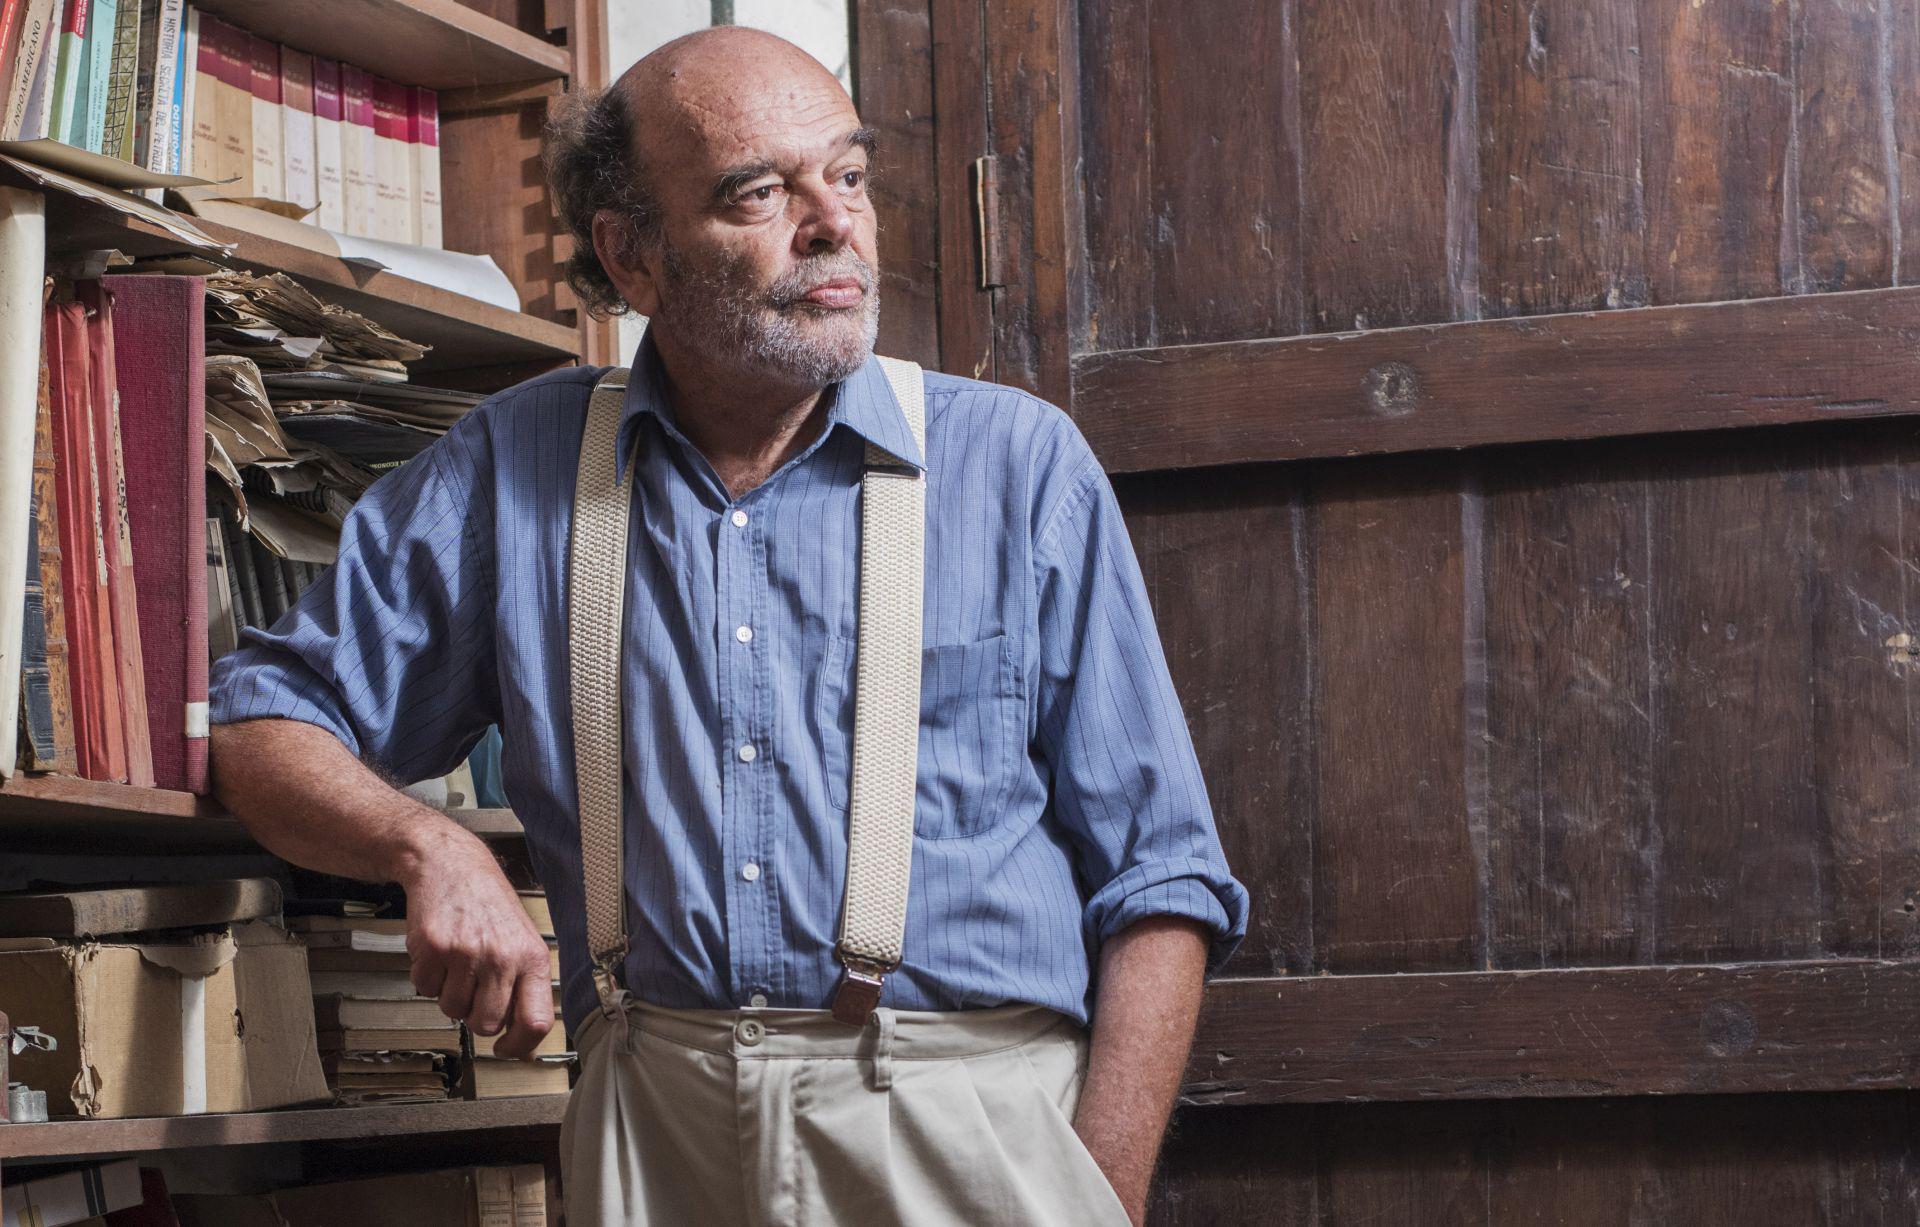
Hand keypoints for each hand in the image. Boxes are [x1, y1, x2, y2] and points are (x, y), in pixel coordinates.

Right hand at [401, 834, 554, 1059]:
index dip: (519, 1046)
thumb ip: (524, 986)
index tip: (507, 1049)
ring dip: (449, 993)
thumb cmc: (487, 903)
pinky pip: (425, 988)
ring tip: (457, 962)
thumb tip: (522, 1038)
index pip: (536, 1021)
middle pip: (486, 1024)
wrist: (450, 865)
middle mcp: (503, 956)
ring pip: (452, 1010)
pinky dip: (427, 976)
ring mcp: (468, 952)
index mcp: (532, 957)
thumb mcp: (520, 940)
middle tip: (473, 988)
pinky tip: (439, 951)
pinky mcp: (434, 948)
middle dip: (475, 1014)